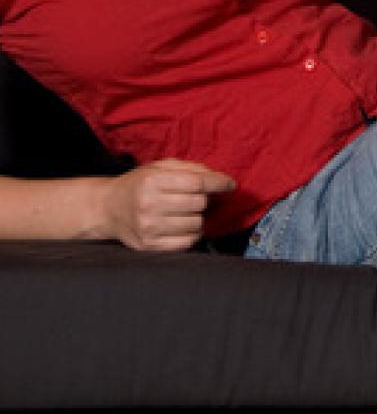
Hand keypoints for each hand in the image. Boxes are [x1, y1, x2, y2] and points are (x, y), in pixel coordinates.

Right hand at [100, 159, 235, 252]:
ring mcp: (148, 228)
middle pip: (198, 203)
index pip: (196, 183)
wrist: (108, 208)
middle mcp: (149, 204)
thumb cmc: (139, 184)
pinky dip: (193, 234)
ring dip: (200, 217)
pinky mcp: (149, 246)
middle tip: (202, 198)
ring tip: (190, 211)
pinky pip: (187, 243)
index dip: (218, 183)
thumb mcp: (160, 167)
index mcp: (153, 181)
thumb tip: (218, 178)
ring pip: (196, 224)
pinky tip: (187, 226)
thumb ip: (189, 168)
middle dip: (207, 200)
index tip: (231, 184)